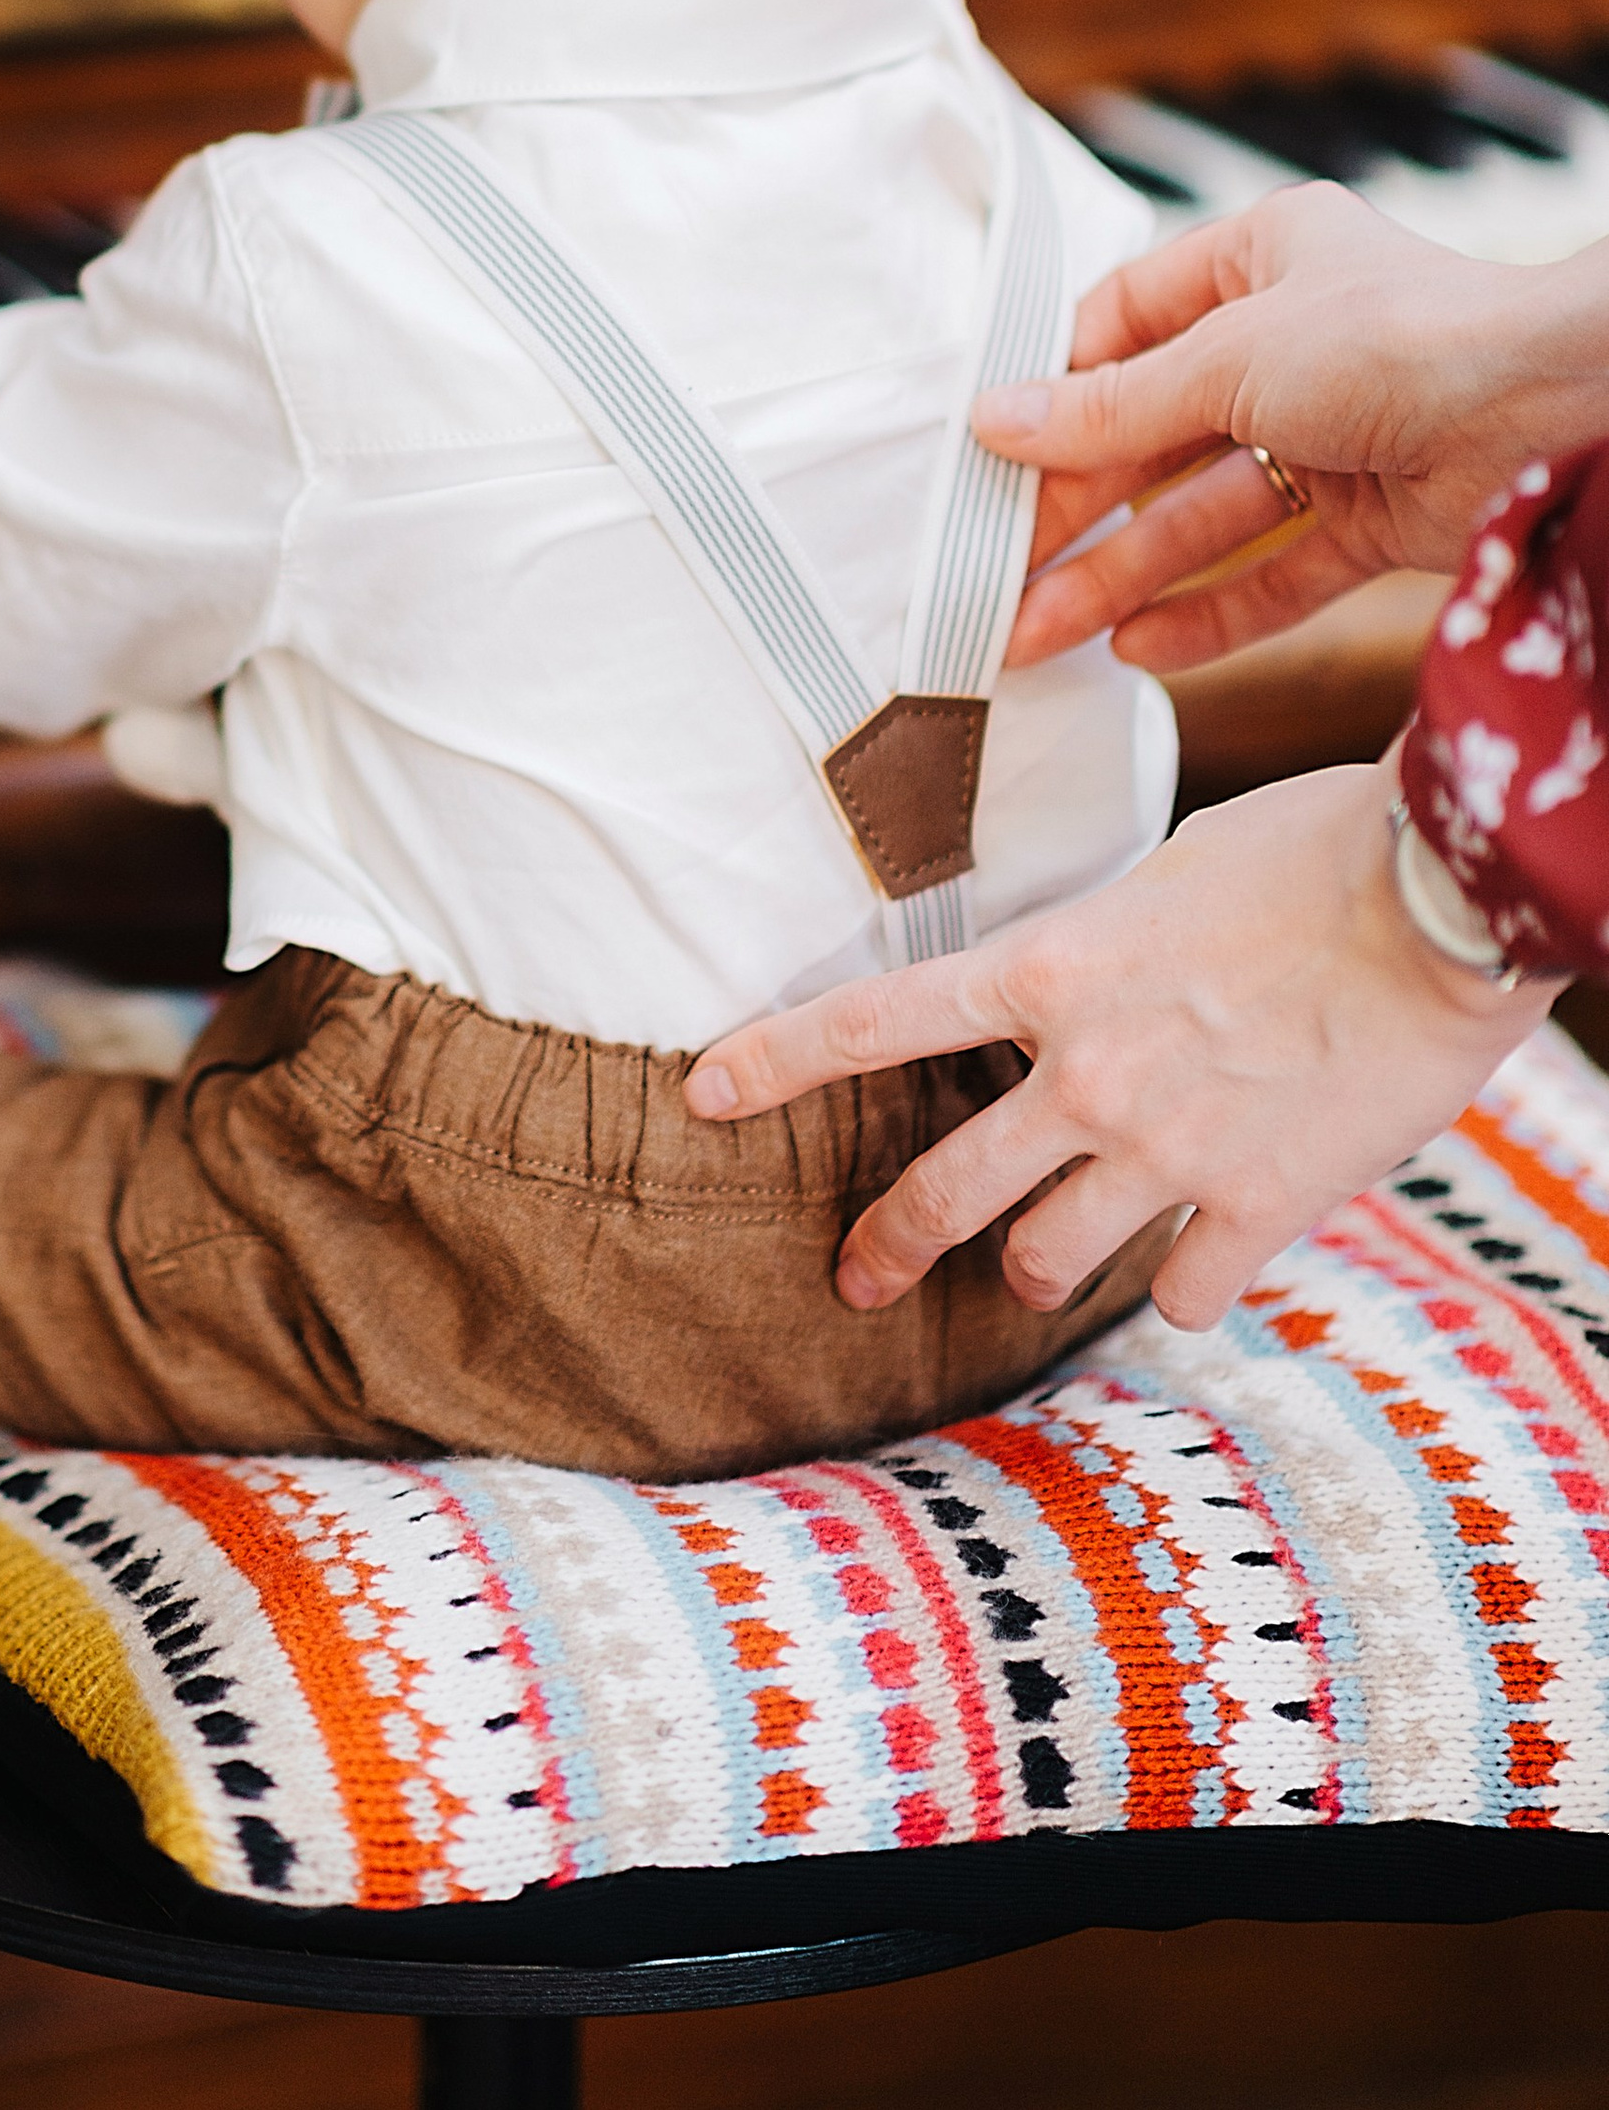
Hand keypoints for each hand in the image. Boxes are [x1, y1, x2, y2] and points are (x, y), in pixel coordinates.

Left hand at [681, 759, 1555, 1329]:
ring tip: (1038, 1271)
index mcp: (1049, 971)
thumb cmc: (1318, 849)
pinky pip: (1177, 1295)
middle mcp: (1084, 1073)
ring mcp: (1165, 1152)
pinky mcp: (1254, 1209)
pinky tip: (1191, 1270)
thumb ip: (1108, 942)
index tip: (704, 1092)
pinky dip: (1176, 1290)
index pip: (871, 1022)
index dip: (774, 1062)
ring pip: (1046, 1258)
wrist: (1439, 902)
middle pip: (943, 1188)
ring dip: (1033, 1270)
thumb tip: (1090, 976)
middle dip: (886, 1245)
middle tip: (856, 1280)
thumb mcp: (1174, 872)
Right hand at [980, 189, 1608, 673]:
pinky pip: (1274, 571)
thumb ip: (1111, 408)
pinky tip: (1138, 644)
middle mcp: (1294, 346)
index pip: (1127, 324)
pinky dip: (1209, 609)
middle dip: (1075, 507)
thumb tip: (998, 421)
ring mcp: (1334, 437)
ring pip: (1204, 514)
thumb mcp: (1228, 358)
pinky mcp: (1374, 520)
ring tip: (1038, 631)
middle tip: (996, 570)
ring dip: (1121, 572)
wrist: (1558, 411)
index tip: (989, 453)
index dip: (1058, 390)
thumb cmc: (1406, 335)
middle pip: (1156, 435)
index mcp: (1261, 262)